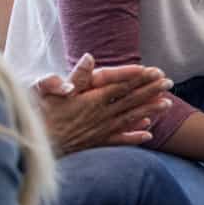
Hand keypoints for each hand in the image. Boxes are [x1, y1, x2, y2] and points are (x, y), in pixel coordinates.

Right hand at [35, 53, 172, 155]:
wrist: (34, 146)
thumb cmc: (39, 116)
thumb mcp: (50, 91)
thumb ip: (73, 76)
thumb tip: (89, 57)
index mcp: (91, 100)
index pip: (121, 86)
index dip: (139, 78)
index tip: (155, 71)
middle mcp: (100, 115)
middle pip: (130, 100)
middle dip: (151, 91)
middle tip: (169, 82)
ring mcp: (100, 131)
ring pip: (130, 118)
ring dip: (149, 111)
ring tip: (167, 104)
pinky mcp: (96, 144)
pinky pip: (119, 140)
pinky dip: (134, 137)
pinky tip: (148, 134)